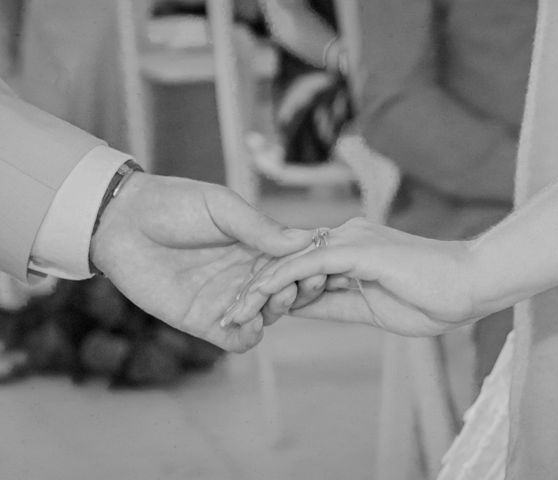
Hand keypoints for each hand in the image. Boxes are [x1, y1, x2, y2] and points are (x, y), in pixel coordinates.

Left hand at [89, 173, 313, 351]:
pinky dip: (248, 337)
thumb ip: (260, 227)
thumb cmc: (174, 204)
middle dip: (298, 291)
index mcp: (257, 246)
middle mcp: (246, 275)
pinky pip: (235, 339)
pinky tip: (250, 324)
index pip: (294, 262)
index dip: (310, 266)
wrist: (121, 221)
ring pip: (266, 317)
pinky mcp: (202, 321)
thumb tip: (305, 240)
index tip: (320, 265)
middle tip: (296, 284)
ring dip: (275, 312)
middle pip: (286, 293)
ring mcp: (226, 299)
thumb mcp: (222, 207)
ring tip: (272, 299)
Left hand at [230, 218, 479, 336]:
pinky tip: (257, 295)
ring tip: (233, 312)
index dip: (270, 291)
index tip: (247, 315)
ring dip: (259, 286)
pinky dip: (281, 279)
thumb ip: (331, 302)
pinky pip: (309, 263)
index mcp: (349, 250)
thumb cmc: (431, 299)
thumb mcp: (368, 308)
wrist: (472, 285)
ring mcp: (351, 240)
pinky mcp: (359, 248)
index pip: (299, 269)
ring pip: (291, 260)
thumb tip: (295, 308)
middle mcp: (345, 237)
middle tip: (228, 314)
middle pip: (287, 260)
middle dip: (254, 289)